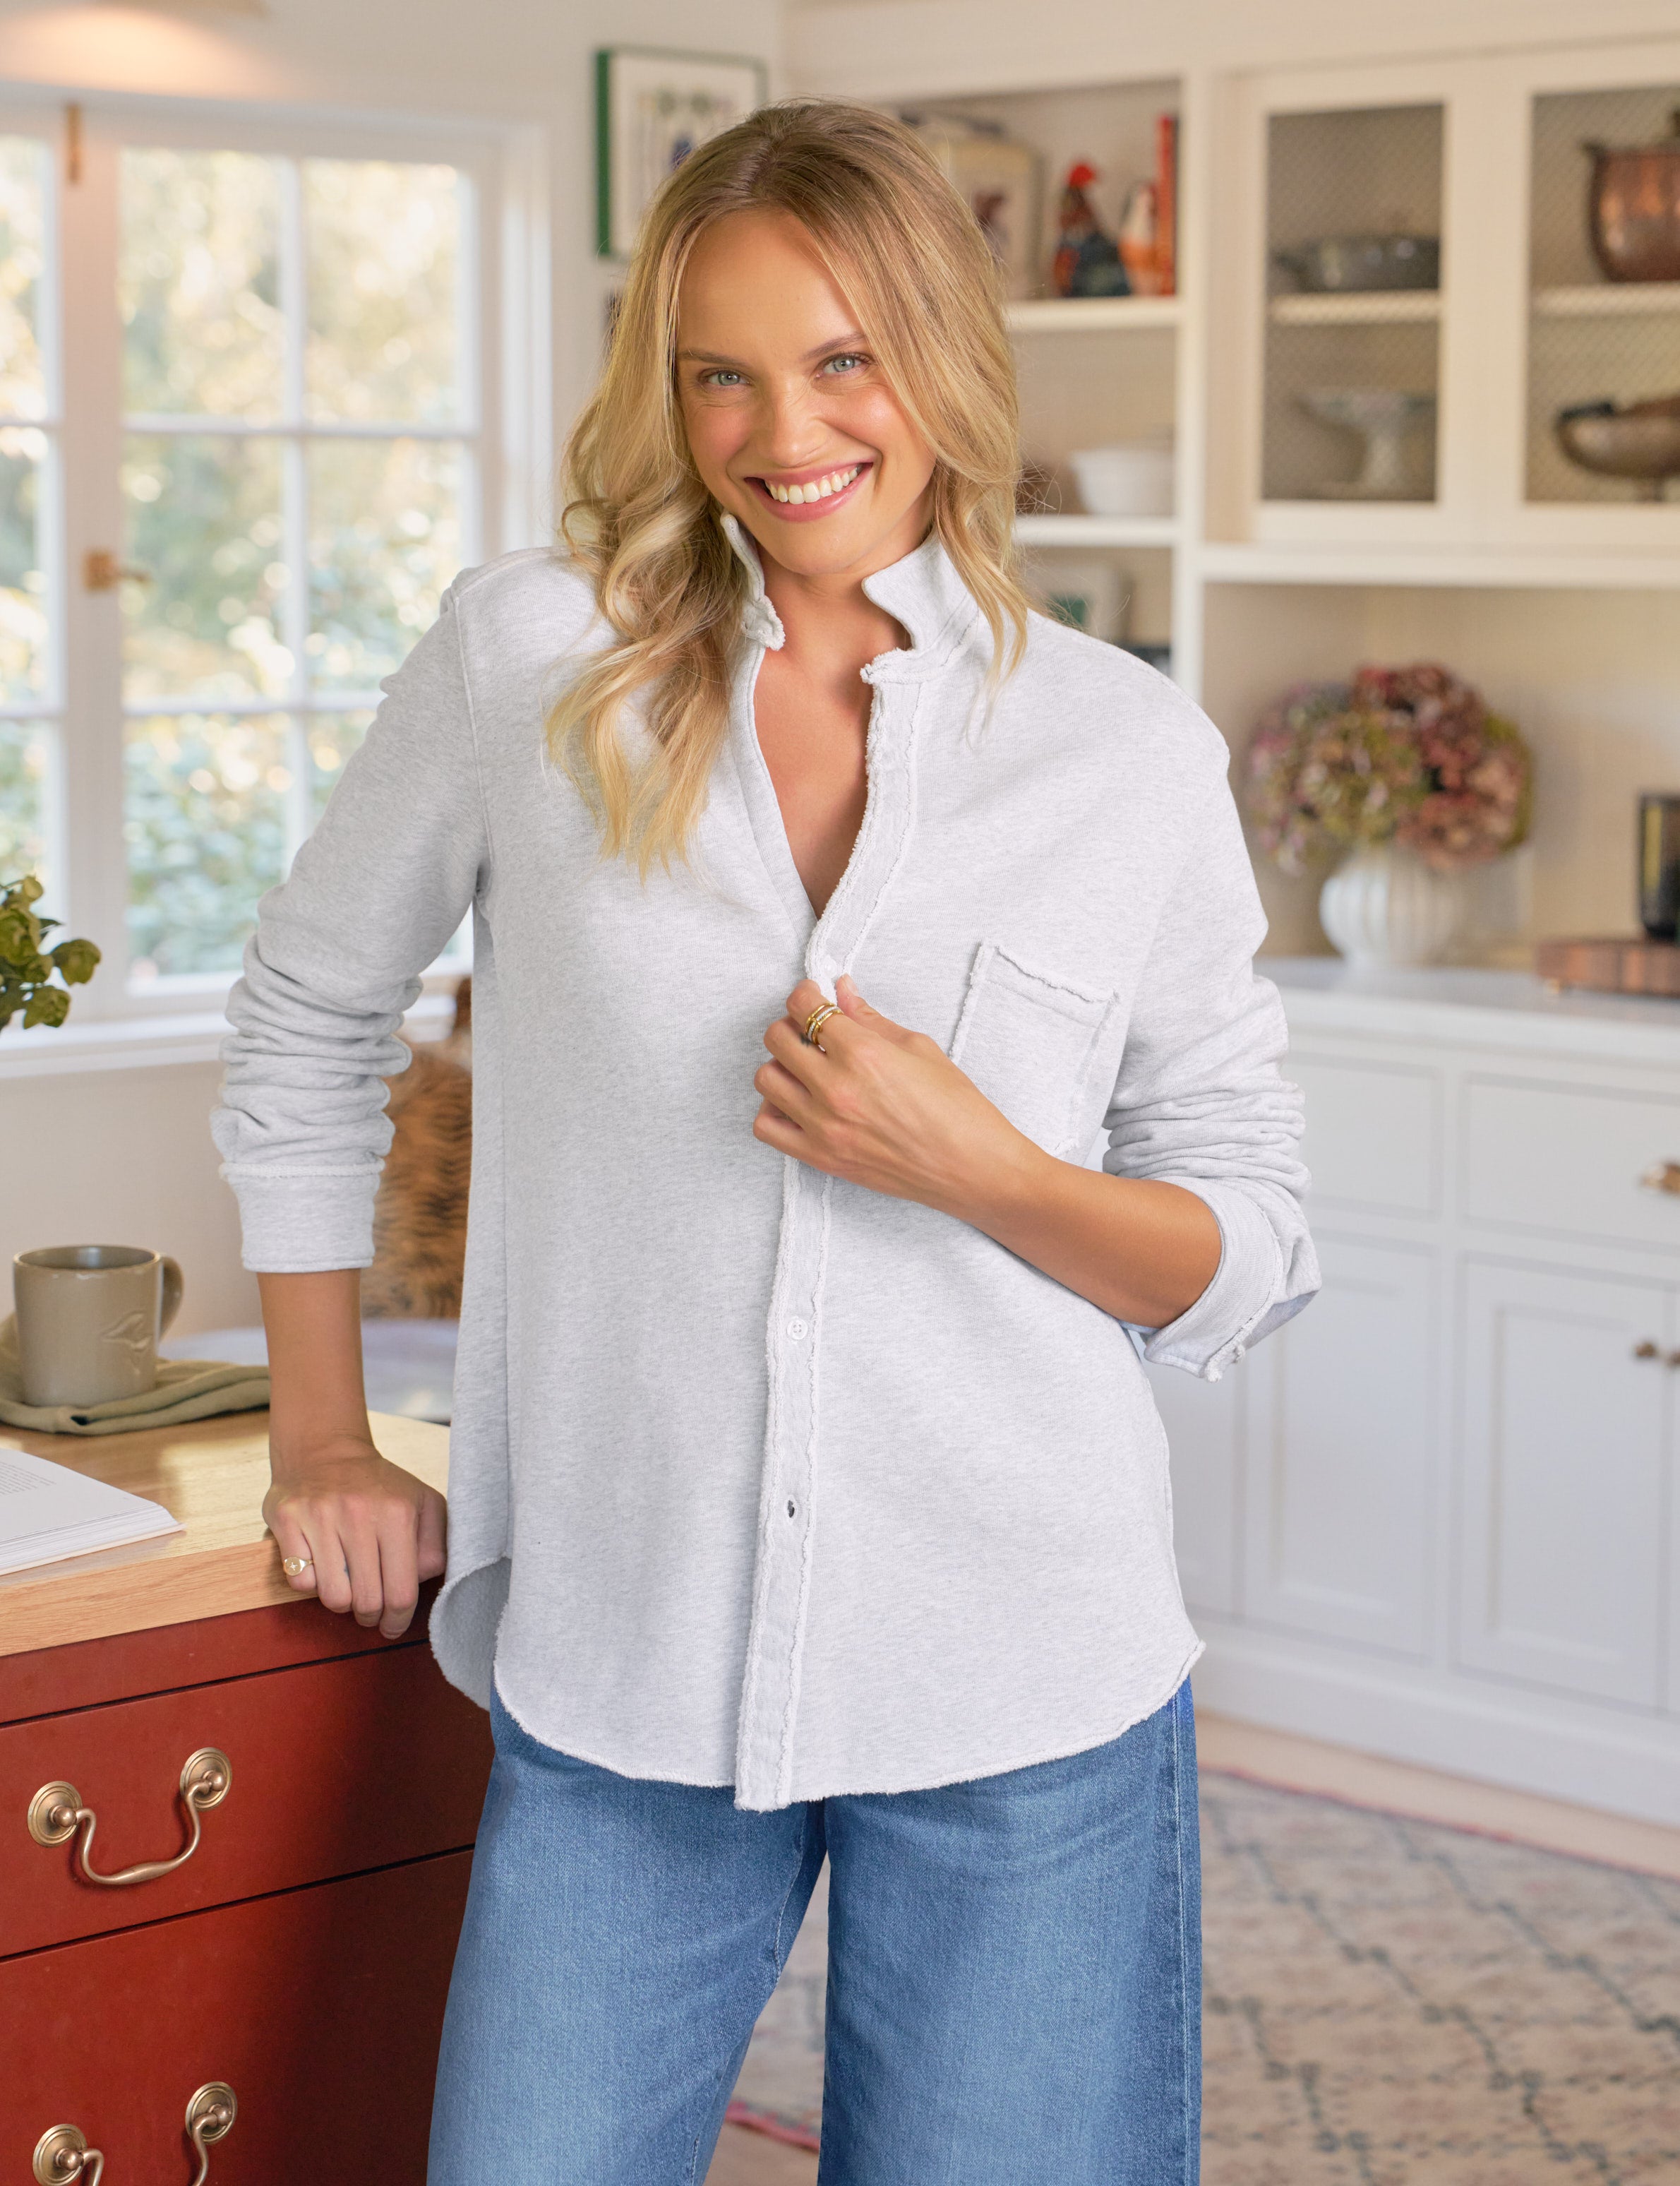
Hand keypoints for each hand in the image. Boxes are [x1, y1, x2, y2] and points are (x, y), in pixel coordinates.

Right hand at [264, 1434, 447, 1639]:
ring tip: (346, 1586)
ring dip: (340, 1602)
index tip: (393, 1626)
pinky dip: (311, 1584)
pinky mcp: (287, 1518)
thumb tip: (423, 1582)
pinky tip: (320, 1565)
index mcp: (397, 1512)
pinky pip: (299, 1582)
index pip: (401, 1593)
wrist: (325, 1450)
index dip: (398, 1620)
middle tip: (370, 1611)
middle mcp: (358, 1513)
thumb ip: (435, 1546)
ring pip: (332, 1597)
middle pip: (366, 1601)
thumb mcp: (423, 1504)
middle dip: (370, 1616)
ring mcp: (319, 1515)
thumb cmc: (378, 1486)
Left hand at [752, 974, 1040, 1220]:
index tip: (813, 995)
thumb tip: (842, 990)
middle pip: (776, 1038)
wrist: (972, 1168)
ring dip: (780, 1065)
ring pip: (765, 1079)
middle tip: (811, 1030)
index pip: (805, 1007)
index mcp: (863, 1053)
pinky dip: (773, 1109)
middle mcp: (835, 1088)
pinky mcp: (820, 1157)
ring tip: (806, 1067)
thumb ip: (870, 1018)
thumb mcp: (918, 1048)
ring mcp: (823, 1126)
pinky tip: (799, 1102)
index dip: (805, 993)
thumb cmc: (957, 1107)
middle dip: (790, 1024)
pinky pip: (767, 1127)